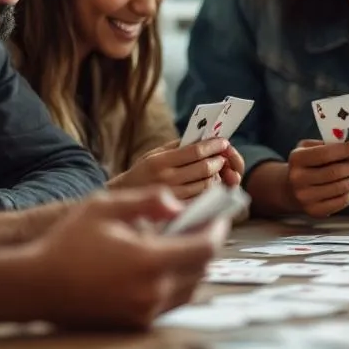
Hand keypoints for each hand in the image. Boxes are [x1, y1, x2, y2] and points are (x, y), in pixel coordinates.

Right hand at [25, 188, 224, 329]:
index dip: (217, 230)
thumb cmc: (68, 243)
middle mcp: (153, 292)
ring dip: (192, 267)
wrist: (36, 287)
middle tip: (201, 227)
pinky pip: (170, 303)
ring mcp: (145, 312)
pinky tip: (161, 266)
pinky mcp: (136, 324)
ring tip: (182, 245)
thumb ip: (147, 202)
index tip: (219, 216)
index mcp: (150, 262)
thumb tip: (178, 205)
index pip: (205, 249)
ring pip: (188, 289)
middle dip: (205, 246)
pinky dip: (175, 284)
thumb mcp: (104, 208)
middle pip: (201, 270)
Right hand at [111, 138, 240, 199]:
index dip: (213, 145)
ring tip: (214, 170)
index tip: (223, 142)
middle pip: (204, 168)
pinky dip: (209, 190)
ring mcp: (173, 197)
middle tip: (221, 156)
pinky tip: (207, 184)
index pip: (194, 151)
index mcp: (160, 162)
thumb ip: (176, 146)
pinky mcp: (178, 210)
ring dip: (215, 175)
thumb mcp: (153, 155)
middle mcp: (167, 179)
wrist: (125, 199)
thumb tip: (202, 138)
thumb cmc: (142, 173)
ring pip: (206, 184)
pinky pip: (202, 198)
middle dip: (218, 160)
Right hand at [286, 139, 348, 216]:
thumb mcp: (310, 148)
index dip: (347, 150)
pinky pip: (341, 201)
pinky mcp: (314, 211)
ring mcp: (305, 197)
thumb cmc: (306, 164)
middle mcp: (298, 179)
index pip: (326, 154)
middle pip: (335, 172)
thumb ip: (329, 145)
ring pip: (341, 187)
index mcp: (297, 159)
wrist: (290, 188)